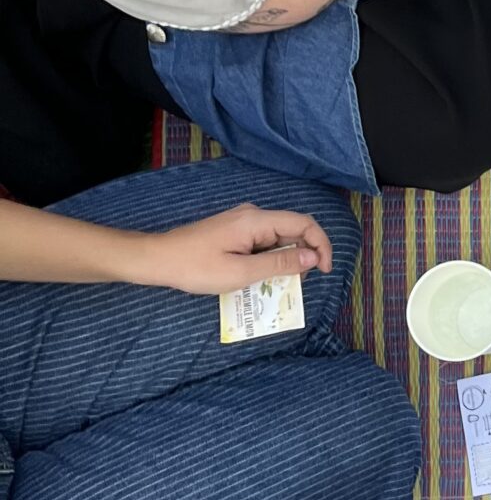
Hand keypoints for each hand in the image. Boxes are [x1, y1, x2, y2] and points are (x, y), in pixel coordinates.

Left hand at [130, 204, 333, 295]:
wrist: (157, 259)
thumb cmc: (196, 267)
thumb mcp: (241, 272)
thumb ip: (279, 263)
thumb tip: (312, 258)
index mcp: (257, 221)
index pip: (304, 224)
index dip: (321, 245)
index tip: (324, 271)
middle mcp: (253, 215)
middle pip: (293, 230)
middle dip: (303, 255)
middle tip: (297, 283)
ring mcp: (243, 222)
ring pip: (279, 238)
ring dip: (285, 260)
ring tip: (276, 284)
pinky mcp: (235, 231)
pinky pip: (264, 242)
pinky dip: (269, 259)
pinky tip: (260, 277)